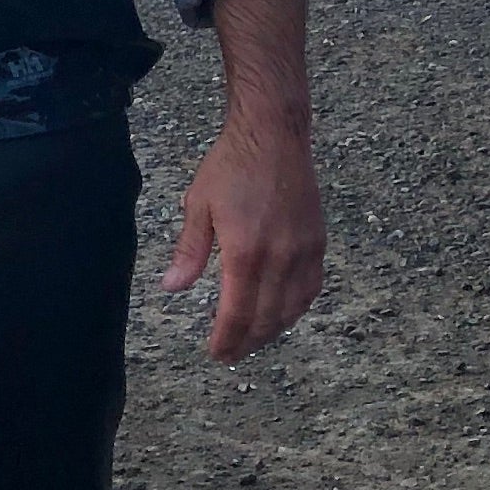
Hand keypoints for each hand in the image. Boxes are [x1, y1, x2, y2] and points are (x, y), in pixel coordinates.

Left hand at [162, 114, 325, 361]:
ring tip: (252, 340)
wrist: (274, 135)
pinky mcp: (318, 242)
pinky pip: (311, 288)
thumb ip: (189, 252)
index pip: (237, 313)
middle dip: (247, 342)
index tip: (216, 353)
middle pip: (267, 318)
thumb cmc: (231, 166)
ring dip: (273, 330)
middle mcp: (280, 258)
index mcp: (245, 252)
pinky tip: (282, 313)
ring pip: (292, 308)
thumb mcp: (198, 206)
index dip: (227, 339)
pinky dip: (296, 308)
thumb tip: (172, 288)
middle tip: (230, 354)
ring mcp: (303, 251)